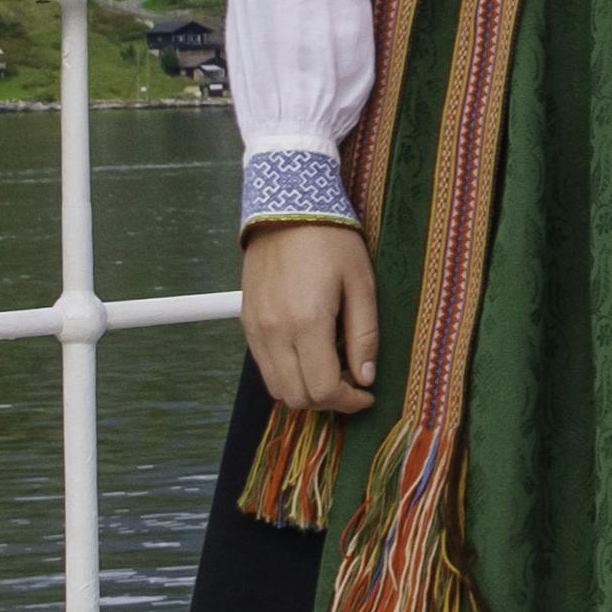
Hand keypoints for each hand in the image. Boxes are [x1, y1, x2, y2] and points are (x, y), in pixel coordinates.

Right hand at [235, 218, 377, 417]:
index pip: (322, 389)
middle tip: (350, 384)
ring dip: (304, 390)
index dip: (348, 402)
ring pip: (275, 386)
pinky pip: (263, 365)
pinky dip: (286, 373)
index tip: (366, 394)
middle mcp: (274, 332)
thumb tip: (366, 377)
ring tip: (331, 371)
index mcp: (306, 323)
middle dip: (326, 401)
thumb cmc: (331, 241)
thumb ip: (364, 335)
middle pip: (295, 396)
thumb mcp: (361, 284)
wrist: (287, 209)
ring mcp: (255, 328)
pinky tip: (308, 355)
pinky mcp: (246, 322)